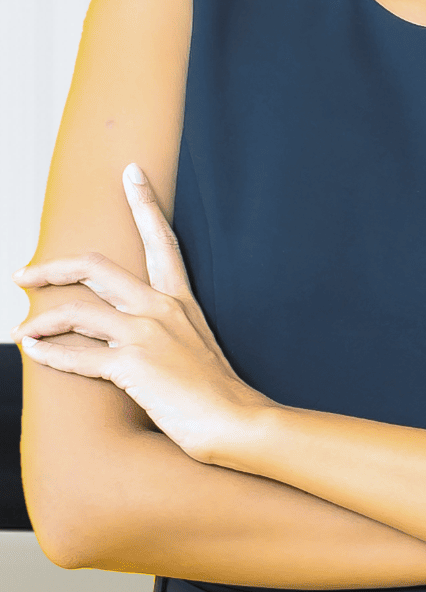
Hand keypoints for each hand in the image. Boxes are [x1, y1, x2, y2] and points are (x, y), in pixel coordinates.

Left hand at [10, 163, 269, 461]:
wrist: (236, 419)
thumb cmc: (217, 391)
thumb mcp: (195, 344)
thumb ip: (167, 329)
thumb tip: (132, 333)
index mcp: (178, 300)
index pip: (161, 239)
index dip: (145, 202)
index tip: (131, 172)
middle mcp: (160, 308)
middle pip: (97, 267)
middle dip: (53, 268)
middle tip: (25, 274)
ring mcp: (146, 334)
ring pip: (78, 311)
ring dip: (43, 320)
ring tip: (24, 331)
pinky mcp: (133, 365)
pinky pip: (78, 355)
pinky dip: (51, 354)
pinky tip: (35, 353)